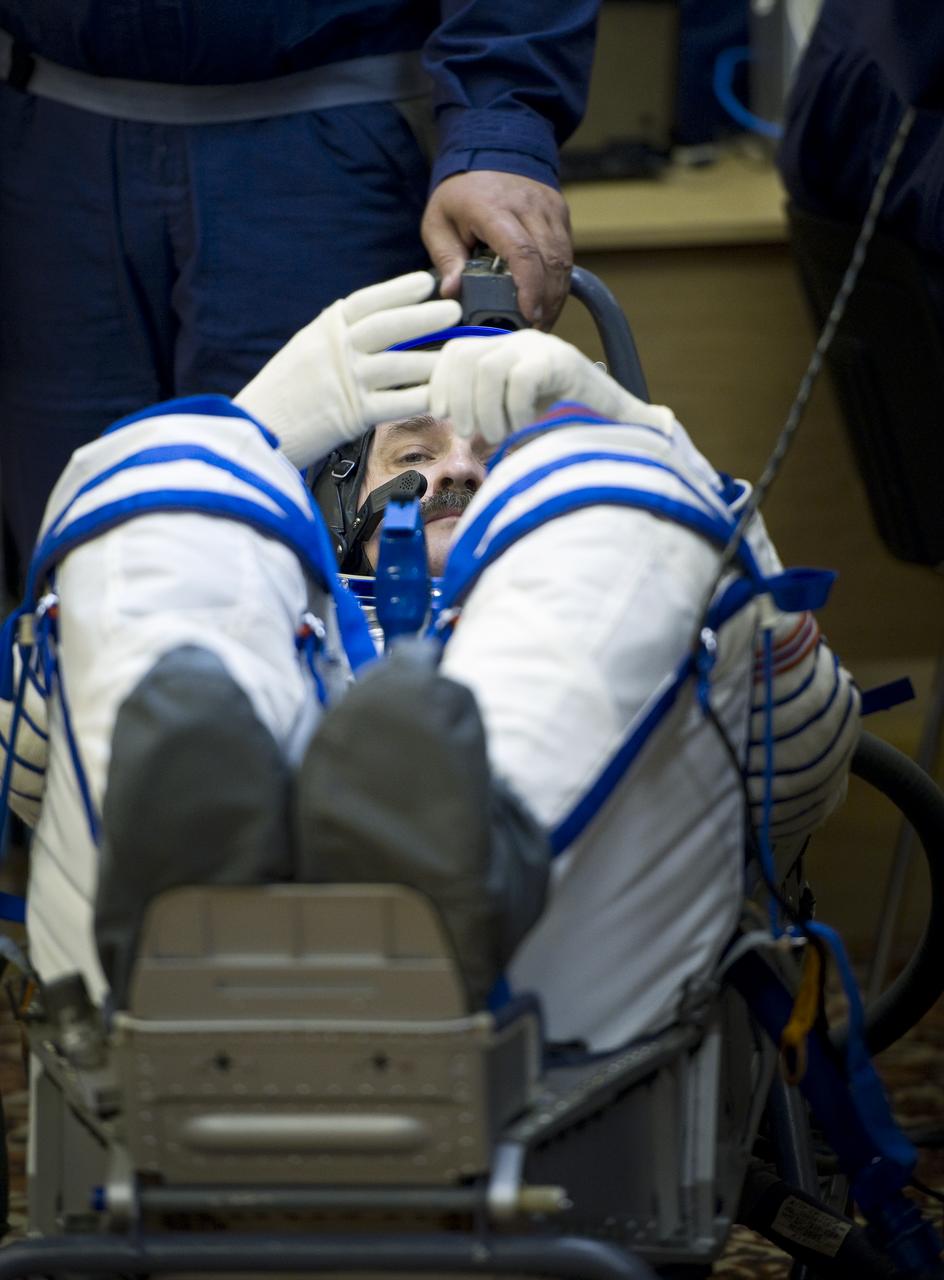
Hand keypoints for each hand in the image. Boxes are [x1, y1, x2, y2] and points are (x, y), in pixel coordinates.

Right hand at [234, 272, 460, 467]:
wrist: (258, 428)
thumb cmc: (284, 392)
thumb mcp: (308, 349)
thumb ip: (342, 337)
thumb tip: (384, 327)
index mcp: (326, 329)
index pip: (368, 302)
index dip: (399, 290)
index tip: (425, 282)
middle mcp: (338, 350)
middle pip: (390, 327)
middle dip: (425, 318)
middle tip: (453, 311)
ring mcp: (347, 382)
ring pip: (401, 366)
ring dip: (433, 361)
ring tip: (458, 356)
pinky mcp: (354, 416)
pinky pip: (399, 403)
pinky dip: (425, 398)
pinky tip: (444, 394)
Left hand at [421, 171, 572, 328]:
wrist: (491, 148)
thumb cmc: (461, 194)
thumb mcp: (438, 222)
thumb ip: (445, 257)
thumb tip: (451, 292)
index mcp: (494, 208)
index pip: (522, 251)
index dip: (529, 287)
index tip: (529, 315)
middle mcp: (528, 205)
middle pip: (550, 260)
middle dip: (546, 300)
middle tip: (534, 330)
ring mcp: (549, 207)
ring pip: (564, 259)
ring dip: (556, 295)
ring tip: (542, 321)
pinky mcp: (560, 212)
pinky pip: (566, 252)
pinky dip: (559, 281)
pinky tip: (548, 301)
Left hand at [429, 329, 659, 444]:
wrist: (622, 433)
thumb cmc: (566, 431)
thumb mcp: (516, 421)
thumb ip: (485, 416)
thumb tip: (450, 422)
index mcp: (507, 352)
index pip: (457, 351)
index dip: (441, 381)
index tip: (439, 412)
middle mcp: (522, 343)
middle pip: (466, 357)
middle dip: (460, 400)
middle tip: (473, 434)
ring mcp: (544, 348)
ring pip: (489, 368)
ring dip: (488, 411)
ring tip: (502, 436)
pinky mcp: (563, 361)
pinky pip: (520, 380)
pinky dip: (516, 411)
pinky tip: (527, 427)